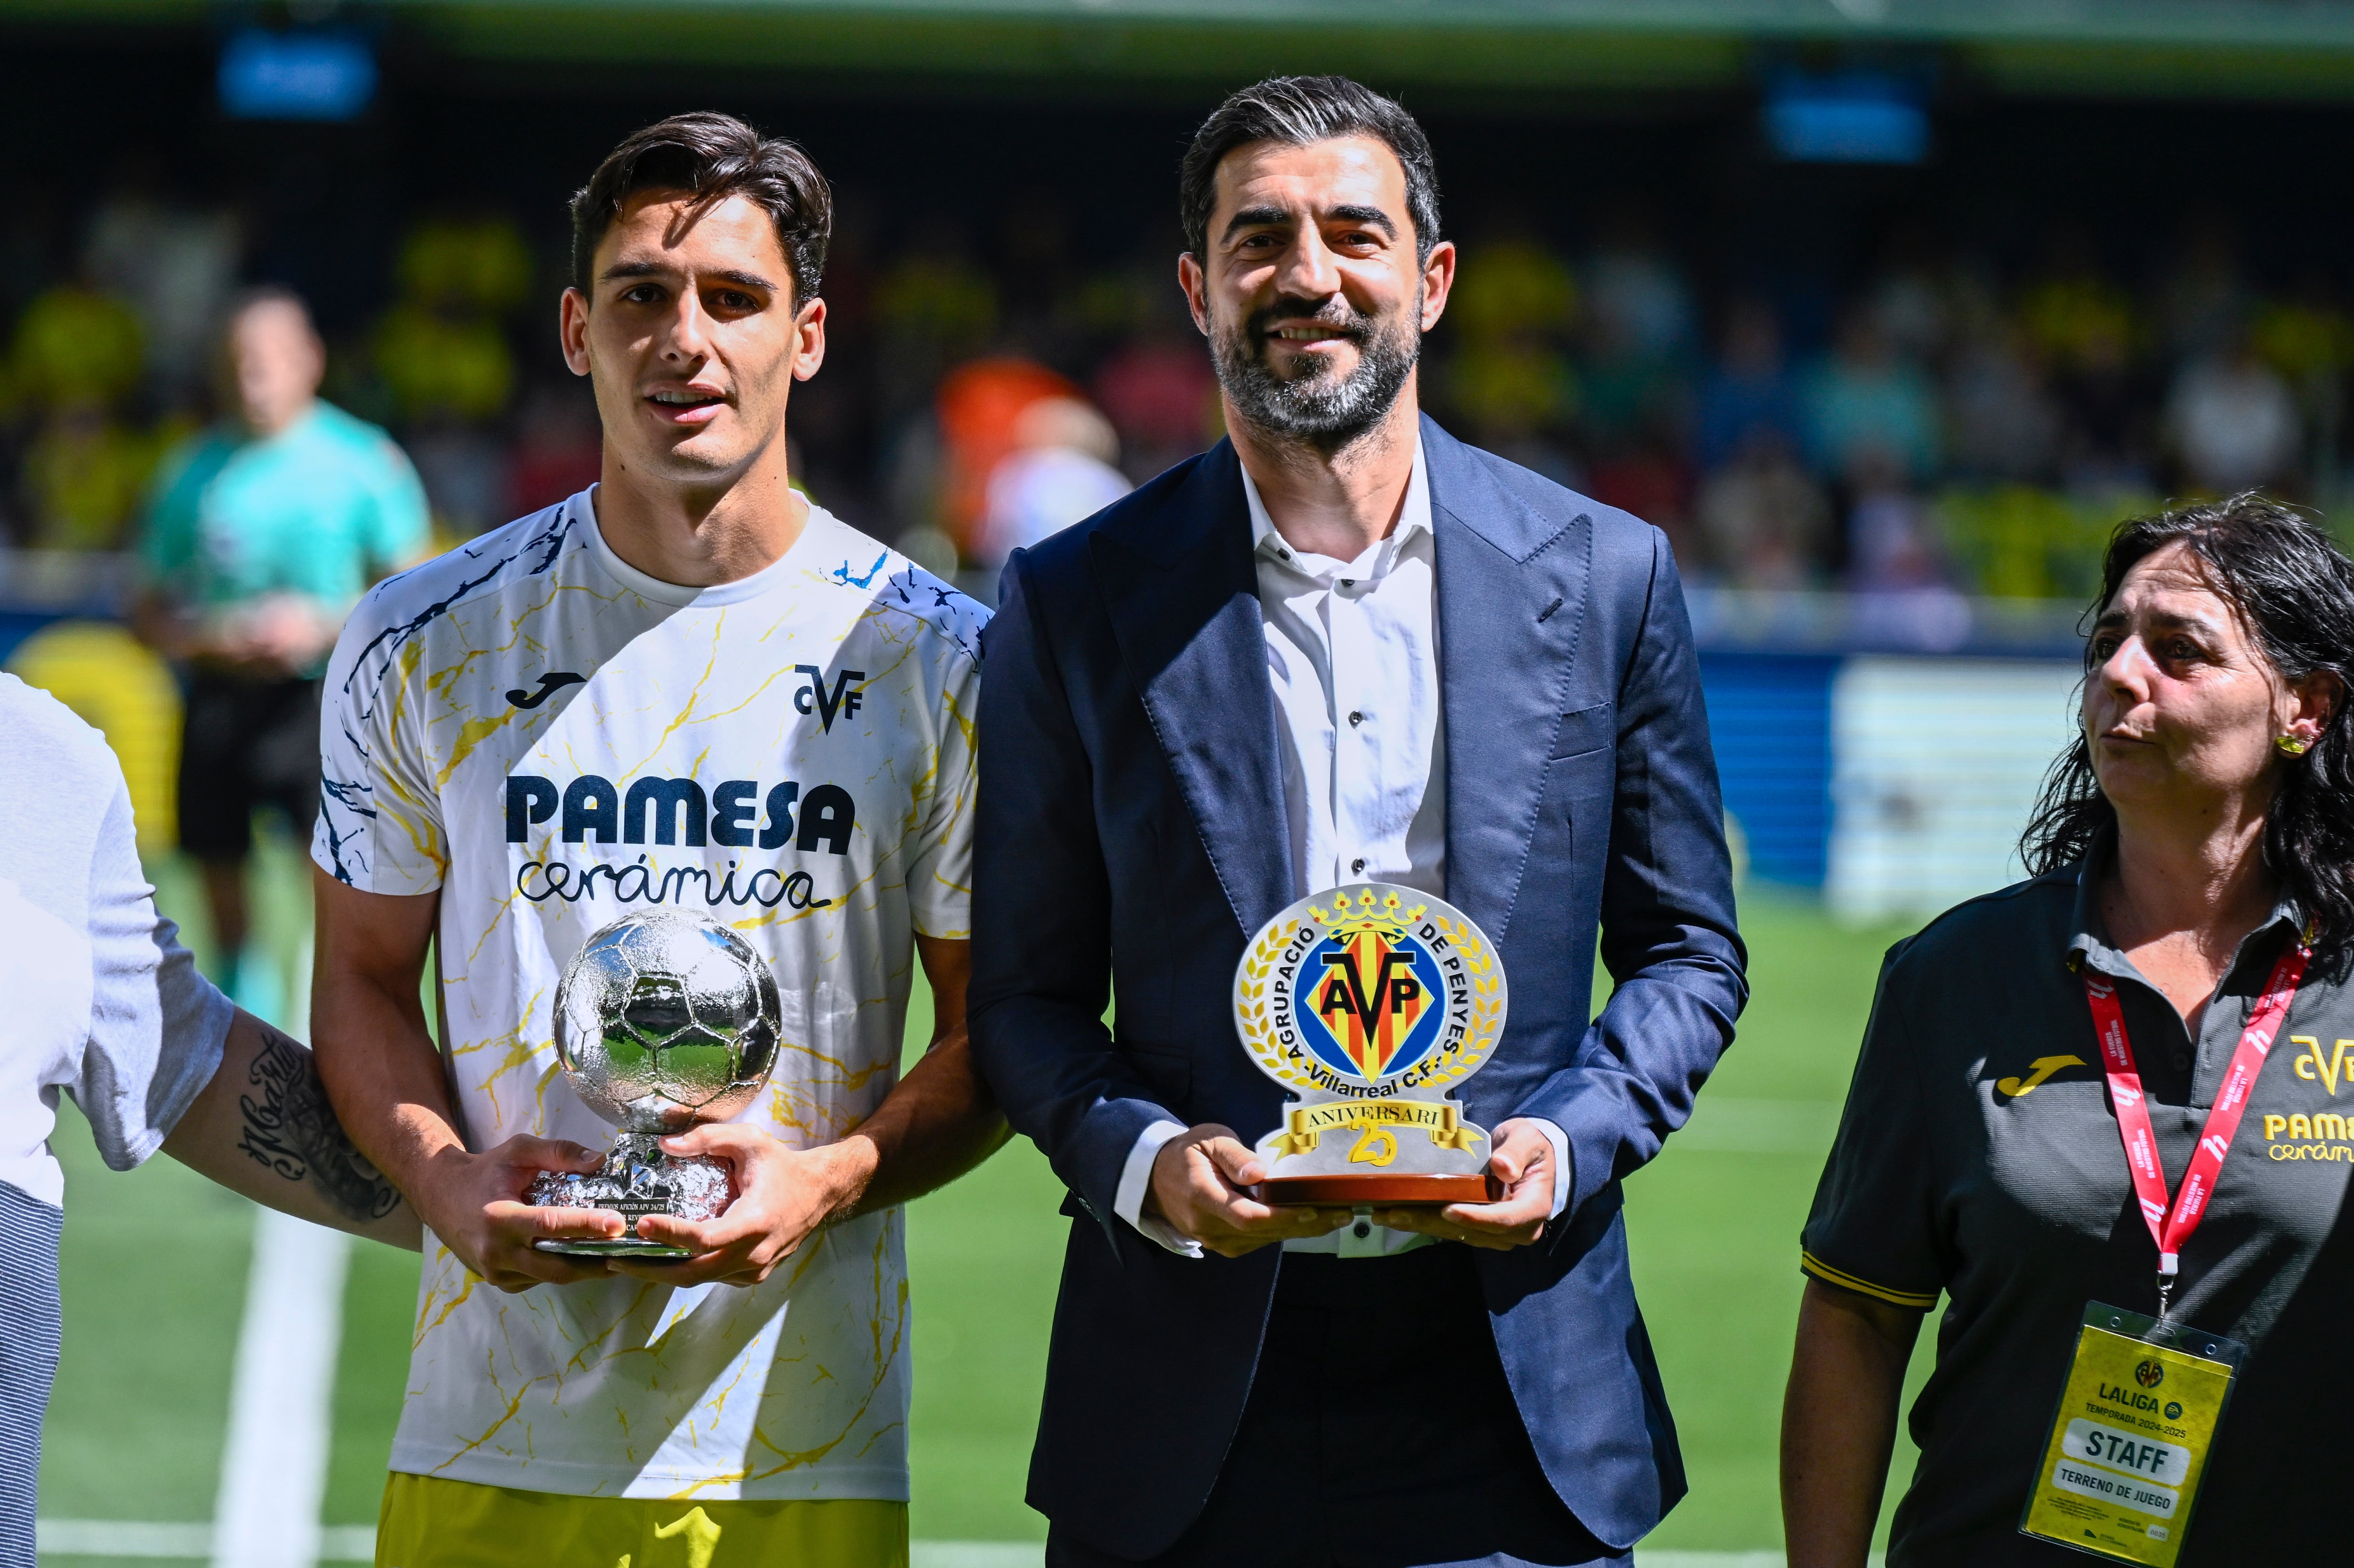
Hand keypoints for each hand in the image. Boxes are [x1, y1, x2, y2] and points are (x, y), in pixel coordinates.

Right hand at [414, 1134, 623, 1291]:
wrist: (441, 1197)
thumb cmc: (486, 1171)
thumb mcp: (519, 1151)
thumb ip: (559, 1152)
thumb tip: (600, 1160)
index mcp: (499, 1218)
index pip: (550, 1225)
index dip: (586, 1226)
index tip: (618, 1223)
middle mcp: (496, 1252)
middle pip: (556, 1266)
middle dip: (597, 1261)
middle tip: (630, 1249)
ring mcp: (497, 1272)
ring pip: (551, 1277)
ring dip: (585, 1269)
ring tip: (619, 1255)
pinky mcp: (501, 1282)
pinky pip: (539, 1279)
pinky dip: (564, 1270)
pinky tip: (588, 1259)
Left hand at [613, 1124, 872, 1286]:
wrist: (819, 1192)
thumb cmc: (781, 1165)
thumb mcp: (749, 1140)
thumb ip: (707, 1138)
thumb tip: (664, 1144)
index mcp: (754, 1222)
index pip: (705, 1237)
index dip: (671, 1233)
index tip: (641, 1224)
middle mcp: (754, 1254)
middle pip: (694, 1273)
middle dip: (651, 1269)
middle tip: (615, 1260)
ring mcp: (754, 1270)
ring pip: (701, 1279)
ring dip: (663, 1274)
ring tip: (628, 1263)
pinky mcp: (753, 1276)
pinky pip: (713, 1278)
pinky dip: (687, 1271)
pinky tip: (663, 1261)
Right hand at [1145, 1123, 1347, 1256]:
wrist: (1156, 1178)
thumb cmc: (1187, 1153)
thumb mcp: (1208, 1139)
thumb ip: (1234, 1155)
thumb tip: (1259, 1173)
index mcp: (1203, 1197)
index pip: (1248, 1216)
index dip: (1283, 1216)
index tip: (1314, 1209)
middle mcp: (1209, 1226)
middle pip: (1264, 1232)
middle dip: (1307, 1224)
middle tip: (1344, 1213)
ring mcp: (1215, 1240)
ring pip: (1265, 1239)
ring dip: (1302, 1230)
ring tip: (1337, 1216)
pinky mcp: (1224, 1244)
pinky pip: (1259, 1240)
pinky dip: (1285, 1231)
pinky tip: (1310, 1220)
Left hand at [1372, 1118, 1554, 1249]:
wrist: (1529, 1156)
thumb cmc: (1529, 1145)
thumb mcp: (1527, 1140)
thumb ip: (1516, 1152)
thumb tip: (1503, 1168)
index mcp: (1532, 1208)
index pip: (1503, 1219)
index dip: (1475, 1218)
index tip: (1447, 1210)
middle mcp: (1516, 1229)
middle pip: (1473, 1231)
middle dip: (1432, 1222)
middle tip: (1395, 1214)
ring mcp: (1496, 1232)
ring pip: (1457, 1234)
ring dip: (1422, 1225)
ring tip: (1386, 1215)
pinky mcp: (1479, 1229)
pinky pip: (1451, 1230)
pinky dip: (1425, 1222)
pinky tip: (1397, 1215)